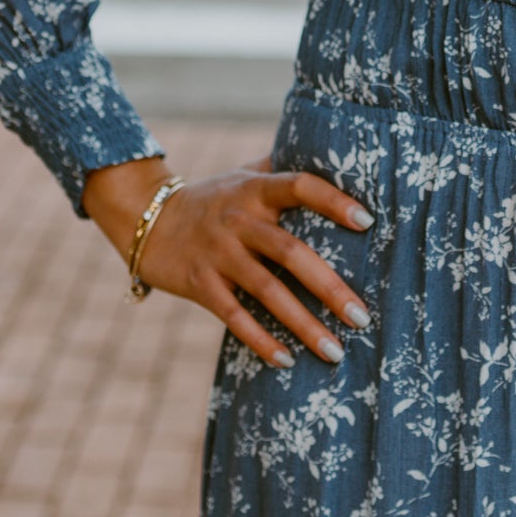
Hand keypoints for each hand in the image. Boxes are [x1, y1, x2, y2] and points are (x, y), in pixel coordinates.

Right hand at [81, 152, 373, 368]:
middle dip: (329, 287)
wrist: (147, 219)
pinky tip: (287, 360)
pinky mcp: (199, 283)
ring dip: (303, 324)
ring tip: (336, 351)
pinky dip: (261, 340)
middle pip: (290, 251)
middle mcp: (238, 219)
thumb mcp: (244, 175)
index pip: (300, 186)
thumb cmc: (214, 199)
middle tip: (362, 317)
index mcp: (255, 189)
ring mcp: (217, 253)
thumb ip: (284, 168)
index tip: (368, 222)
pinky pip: (234, 316)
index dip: (334, 201)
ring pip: (267, 291)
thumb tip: (337, 155)